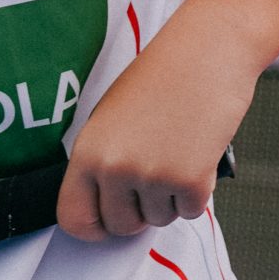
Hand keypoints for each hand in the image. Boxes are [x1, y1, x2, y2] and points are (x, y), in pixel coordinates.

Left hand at [54, 18, 255, 240]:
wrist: (205, 52)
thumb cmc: (161, 79)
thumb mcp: (112, 119)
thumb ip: (104, 162)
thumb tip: (107, 208)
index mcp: (88, 151)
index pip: (73, 217)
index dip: (93, 226)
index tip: (107, 222)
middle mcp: (114, 167)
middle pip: (120, 226)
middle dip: (139, 211)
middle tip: (154, 176)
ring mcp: (151, 176)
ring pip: (159, 219)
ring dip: (170, 196)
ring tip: (176, 150)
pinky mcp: (190, 180)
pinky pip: (191, 211)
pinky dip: (198, 191)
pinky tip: (197, 153)